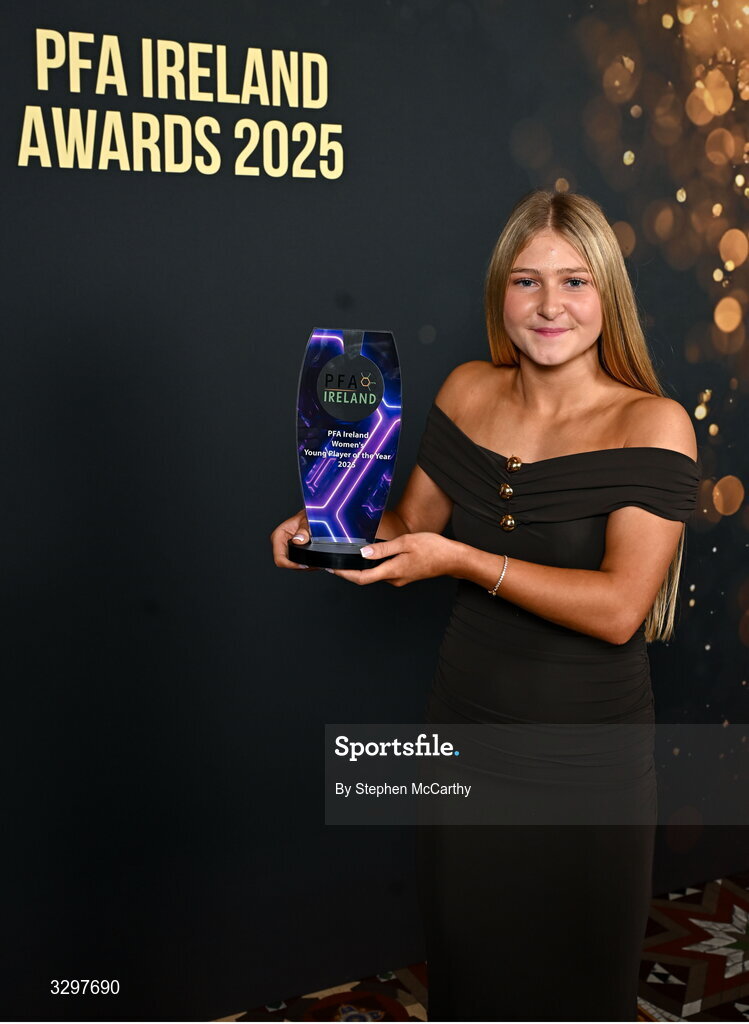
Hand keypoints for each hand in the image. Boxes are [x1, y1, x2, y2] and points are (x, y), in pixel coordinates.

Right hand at [270, 508, 318, 569]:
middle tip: (314, 565)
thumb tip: (298, 540)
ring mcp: (288, 549)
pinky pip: (299, 562)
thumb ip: (303, 530)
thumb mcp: (307, 521)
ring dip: (305, 566)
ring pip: (294, 564)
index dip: (290, 564)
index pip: (279, 558)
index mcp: (279, 536)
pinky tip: (315, 562)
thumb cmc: (308, 515)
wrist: (314, 514)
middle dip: (300, 566)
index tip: (302, 565)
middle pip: (287, 563)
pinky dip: (307, 564)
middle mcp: (281, 544)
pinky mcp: (295, 552)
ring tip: (316, 563)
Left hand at [328, 532, 458, 586]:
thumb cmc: (433, 548)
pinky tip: (371, 556)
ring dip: (362, 567)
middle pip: (366, 577)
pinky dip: (374, 565)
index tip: (332, 569)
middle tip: (336, 560)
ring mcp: (400, 579)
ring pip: (376, 574)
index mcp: (393, 571)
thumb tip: (363, 553)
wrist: (453, 559)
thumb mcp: (405, 542)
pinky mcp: (404, 575)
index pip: (362, 577)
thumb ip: (383, 549)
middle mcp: (394, 579)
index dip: (345, 575)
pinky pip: (384, 571)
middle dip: (350, 570)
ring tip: (350, 556)